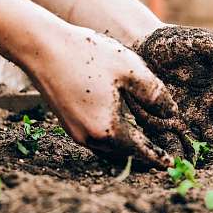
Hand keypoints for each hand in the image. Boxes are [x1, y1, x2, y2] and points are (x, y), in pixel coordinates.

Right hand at [26, 24, 177, 168]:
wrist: (41, 47)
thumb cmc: (87, 54)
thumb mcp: (130, 69)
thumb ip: (155, 93)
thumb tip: (172, 113)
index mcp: (108, 129)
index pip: (140, 151)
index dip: (157, 157)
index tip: (171, 165)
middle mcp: (90, 138)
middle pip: (124, 154)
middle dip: (143, 156)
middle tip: (161, 157)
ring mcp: (76, 132)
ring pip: (109, 149)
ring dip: (127, 149)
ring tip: (145, 145)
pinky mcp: (68, 123)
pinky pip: (96, 140)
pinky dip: (113, 140)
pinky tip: (121, 129)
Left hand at [131, 26, 212, 158]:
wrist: (140, 47)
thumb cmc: (174, 44)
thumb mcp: (200, 45)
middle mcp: (204, 112)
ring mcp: (184, 122)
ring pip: (196, 145)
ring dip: (199, 159)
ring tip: (202, 173)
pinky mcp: (162, 127)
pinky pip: (170, 144)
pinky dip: (174, 155)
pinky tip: (176, 165)